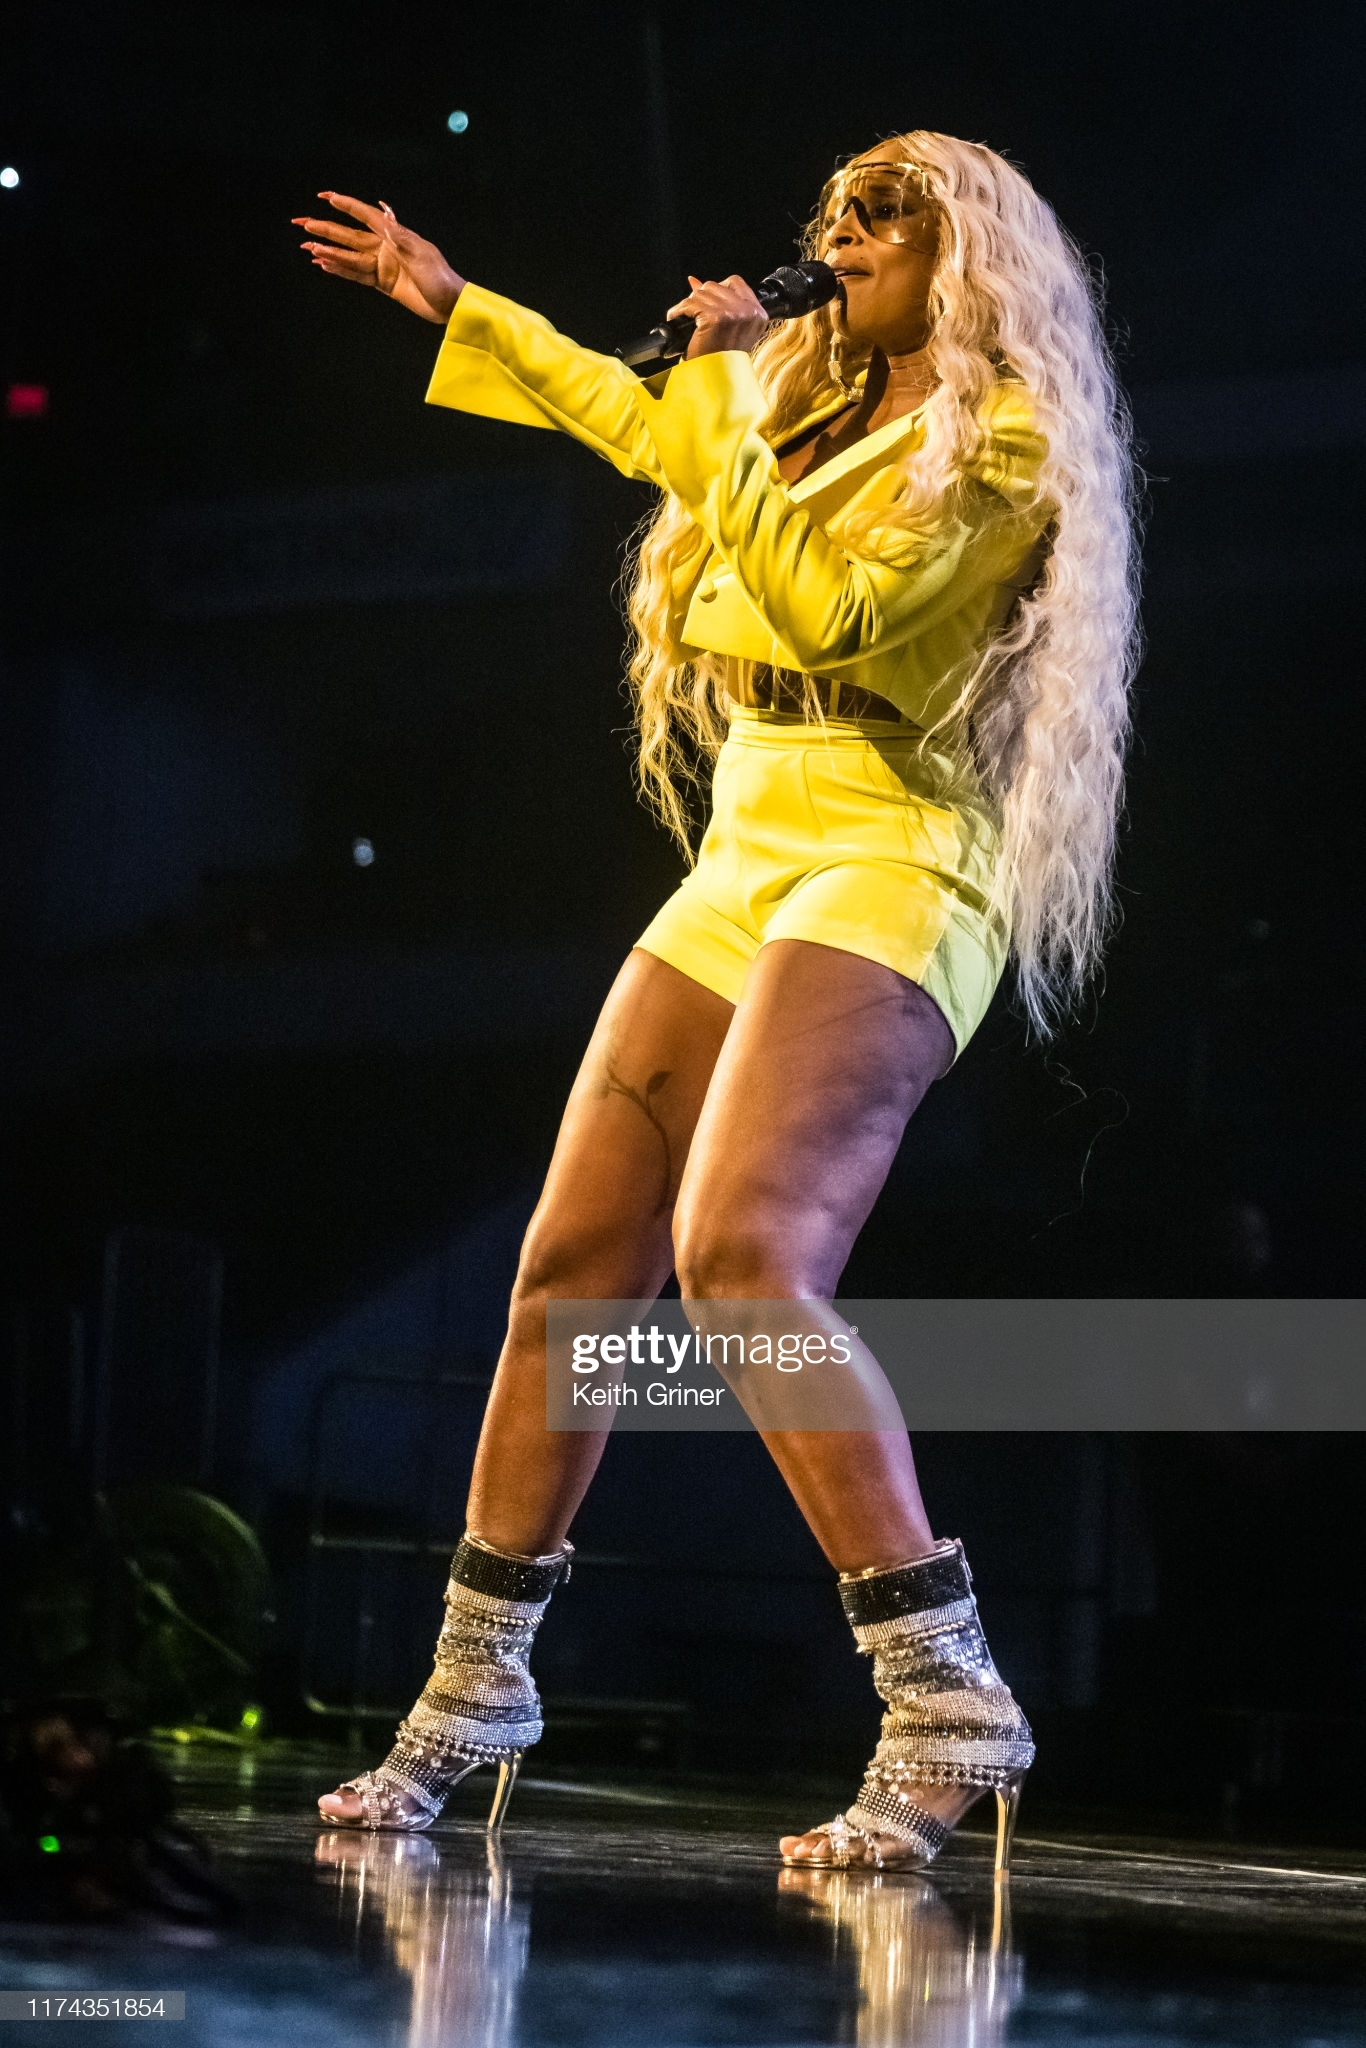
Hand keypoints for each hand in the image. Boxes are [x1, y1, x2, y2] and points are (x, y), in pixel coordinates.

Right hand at [293, 192, 464, 323]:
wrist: (450, 304)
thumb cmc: (440, 277)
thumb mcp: (422, 256)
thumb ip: (400, 238)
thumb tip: (383, 215)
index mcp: (396, 235)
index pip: (366, 216)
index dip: (346, 205)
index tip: (325, 196)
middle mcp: (386, 247)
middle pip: (350, 236)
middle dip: (326, 229)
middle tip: (302, 224)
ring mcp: (383, 265)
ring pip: (350, 256)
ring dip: (329, 252)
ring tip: (308, 248)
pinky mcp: (384, 283)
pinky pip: (357, 275)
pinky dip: (341, 270)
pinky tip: (324, 265)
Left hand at [669, 274, 767, 358]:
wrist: (717, 383)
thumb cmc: (722, 361)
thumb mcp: (728, 329)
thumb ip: (717, 302)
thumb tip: (693, 281)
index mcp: (758, 313)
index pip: (735, 282)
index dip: (718, 289)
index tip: (709, 303)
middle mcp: (748, 311)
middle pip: (714, 286)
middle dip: (701, 300)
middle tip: (697, 318)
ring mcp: (732, 313)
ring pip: (700, 294)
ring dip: (689, 307)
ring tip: (689, 322)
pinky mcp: (715, 318)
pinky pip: (689, 304)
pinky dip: (678, 312)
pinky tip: (677, 320)